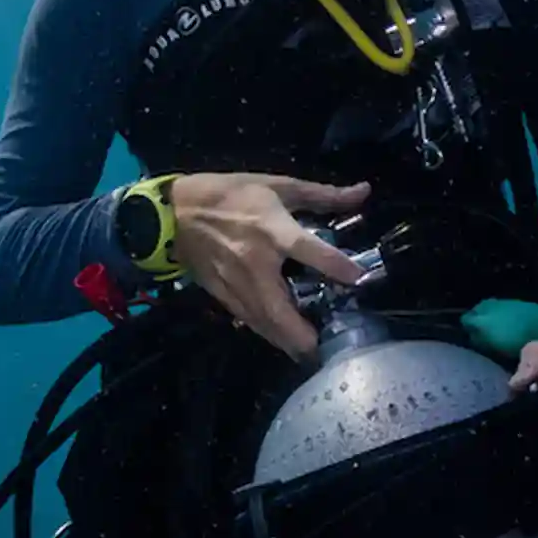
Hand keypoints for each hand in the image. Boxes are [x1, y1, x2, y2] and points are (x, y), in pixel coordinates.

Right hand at [169, 173, 370, 358]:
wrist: (174, 212)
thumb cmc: (229, 194)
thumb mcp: (278, 185)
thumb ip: (322, 195)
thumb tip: (363, 191)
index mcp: (272, 231)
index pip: (312, 252)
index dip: (339, 267)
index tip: (359, 279)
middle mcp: (255, 264)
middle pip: (281, 309)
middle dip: (303, 335)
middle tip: (326, 345)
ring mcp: (236, 284)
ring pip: (265, 323)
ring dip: (288, 341)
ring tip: (310, 351)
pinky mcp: (222, 295)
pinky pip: (249, 320)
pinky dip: (267, 333)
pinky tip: (282, 338)